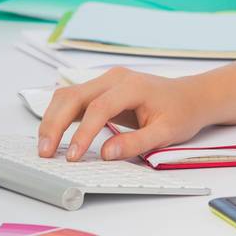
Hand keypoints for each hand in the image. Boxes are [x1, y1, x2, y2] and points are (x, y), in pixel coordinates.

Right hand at [37, 67, 211, 162]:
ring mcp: (106, 81)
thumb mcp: (165, 133)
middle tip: (45, 152)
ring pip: (68, 94)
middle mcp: (114, 78)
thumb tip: (106, 154)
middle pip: (75, 96)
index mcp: (132, 86)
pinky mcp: (101, 90)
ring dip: (52, 119)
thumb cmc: (180, 113)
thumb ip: (135, 143)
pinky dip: (59, 115)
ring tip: (45, 147)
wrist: (190, 97)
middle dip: (55, 124)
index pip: (99, 107)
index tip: (72, 157)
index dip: (82, 133)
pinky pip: (73, 98)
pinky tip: (53, 135)